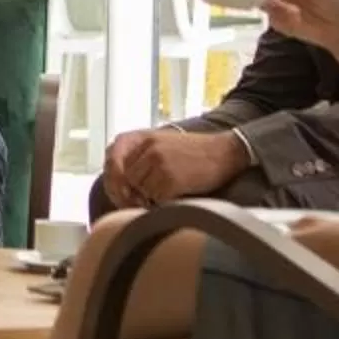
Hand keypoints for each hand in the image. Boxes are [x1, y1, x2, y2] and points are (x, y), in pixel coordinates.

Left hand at [103, 124, 247, 205]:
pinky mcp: (170, 178)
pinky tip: (178, 193)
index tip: (121, 192)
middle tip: (143, 201)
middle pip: (126, 179)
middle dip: (131, 192)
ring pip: (140, 190)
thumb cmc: (194, 152)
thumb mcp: (163, 143)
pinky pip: (157, 199)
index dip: (115, 179)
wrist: (224, 152)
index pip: (114, 160)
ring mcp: (159, 162)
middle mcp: (148, 147)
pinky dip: (165, 202)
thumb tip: (118, 183)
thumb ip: (140, 156)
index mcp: (143, 136)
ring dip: (151, 197)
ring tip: (168, 191)